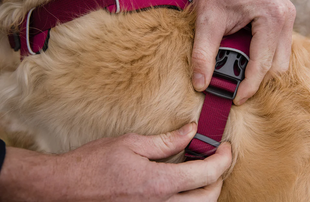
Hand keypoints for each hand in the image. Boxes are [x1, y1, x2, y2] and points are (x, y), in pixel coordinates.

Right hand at [0, 123, 231, 200]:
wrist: (66, 188)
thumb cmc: (94, 164)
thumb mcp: (132, 143)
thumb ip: (166, 141)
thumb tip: (191, 131)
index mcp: (160, 183)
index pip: (206, 174)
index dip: (222, 159)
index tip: (226, 147)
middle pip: (209, 198)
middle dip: (220, 178)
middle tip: (219, 159)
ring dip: (207, 191)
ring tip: (204, 170)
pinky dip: (189, 198)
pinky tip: (183, 183)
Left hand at [192, 0, 295, 104]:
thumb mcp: (206, 20)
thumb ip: (203, 54)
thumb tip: (200, 84)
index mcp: (272, 18)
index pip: (263, 65)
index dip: (249, 87)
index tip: (236, 100)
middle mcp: (286, 19)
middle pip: (278, 67)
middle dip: (258, 80)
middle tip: (236, 88)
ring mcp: (287, 18)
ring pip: (281, 59)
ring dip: (262, 69)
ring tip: (239, 74)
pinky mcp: (282, 18)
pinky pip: (279, 47)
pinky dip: (264, 57)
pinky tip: (246, 59)